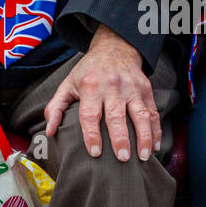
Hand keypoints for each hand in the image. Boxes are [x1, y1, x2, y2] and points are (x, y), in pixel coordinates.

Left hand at [44, 25, 160, 161]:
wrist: (115, 47)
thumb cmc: (88, 71)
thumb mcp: (68, 84)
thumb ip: (55, 107)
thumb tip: (49, 132)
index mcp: (91, 86)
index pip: (90, 114)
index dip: (92, 134)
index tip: (95, 153)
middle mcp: (113, 86)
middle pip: (117, 116)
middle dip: (121, 138)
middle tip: (122, 158)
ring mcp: (132, 88)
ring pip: (141, 114)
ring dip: (144, 136)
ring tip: (143, 157)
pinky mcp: (146, 89)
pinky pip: (154, 112)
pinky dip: (156, 130)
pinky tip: (155, 146)